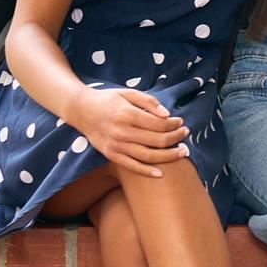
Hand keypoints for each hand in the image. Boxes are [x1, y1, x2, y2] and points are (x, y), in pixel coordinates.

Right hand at [68, 87, 190, 176]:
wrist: (81, 110)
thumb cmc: (108, 99)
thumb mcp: (128, 93)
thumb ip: (149, 101)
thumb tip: (167, 114)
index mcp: (127, 114)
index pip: (158, 124)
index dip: (174, 124)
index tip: (180, 122)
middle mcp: (121, 132)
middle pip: (156, 140)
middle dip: (175, 138)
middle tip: (185, 134)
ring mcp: (115, 146)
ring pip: (147, 156)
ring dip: (168, 156)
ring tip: (182, 152)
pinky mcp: (110, 155)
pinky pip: (131, 166)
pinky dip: (146, 171)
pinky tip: (160, 173)